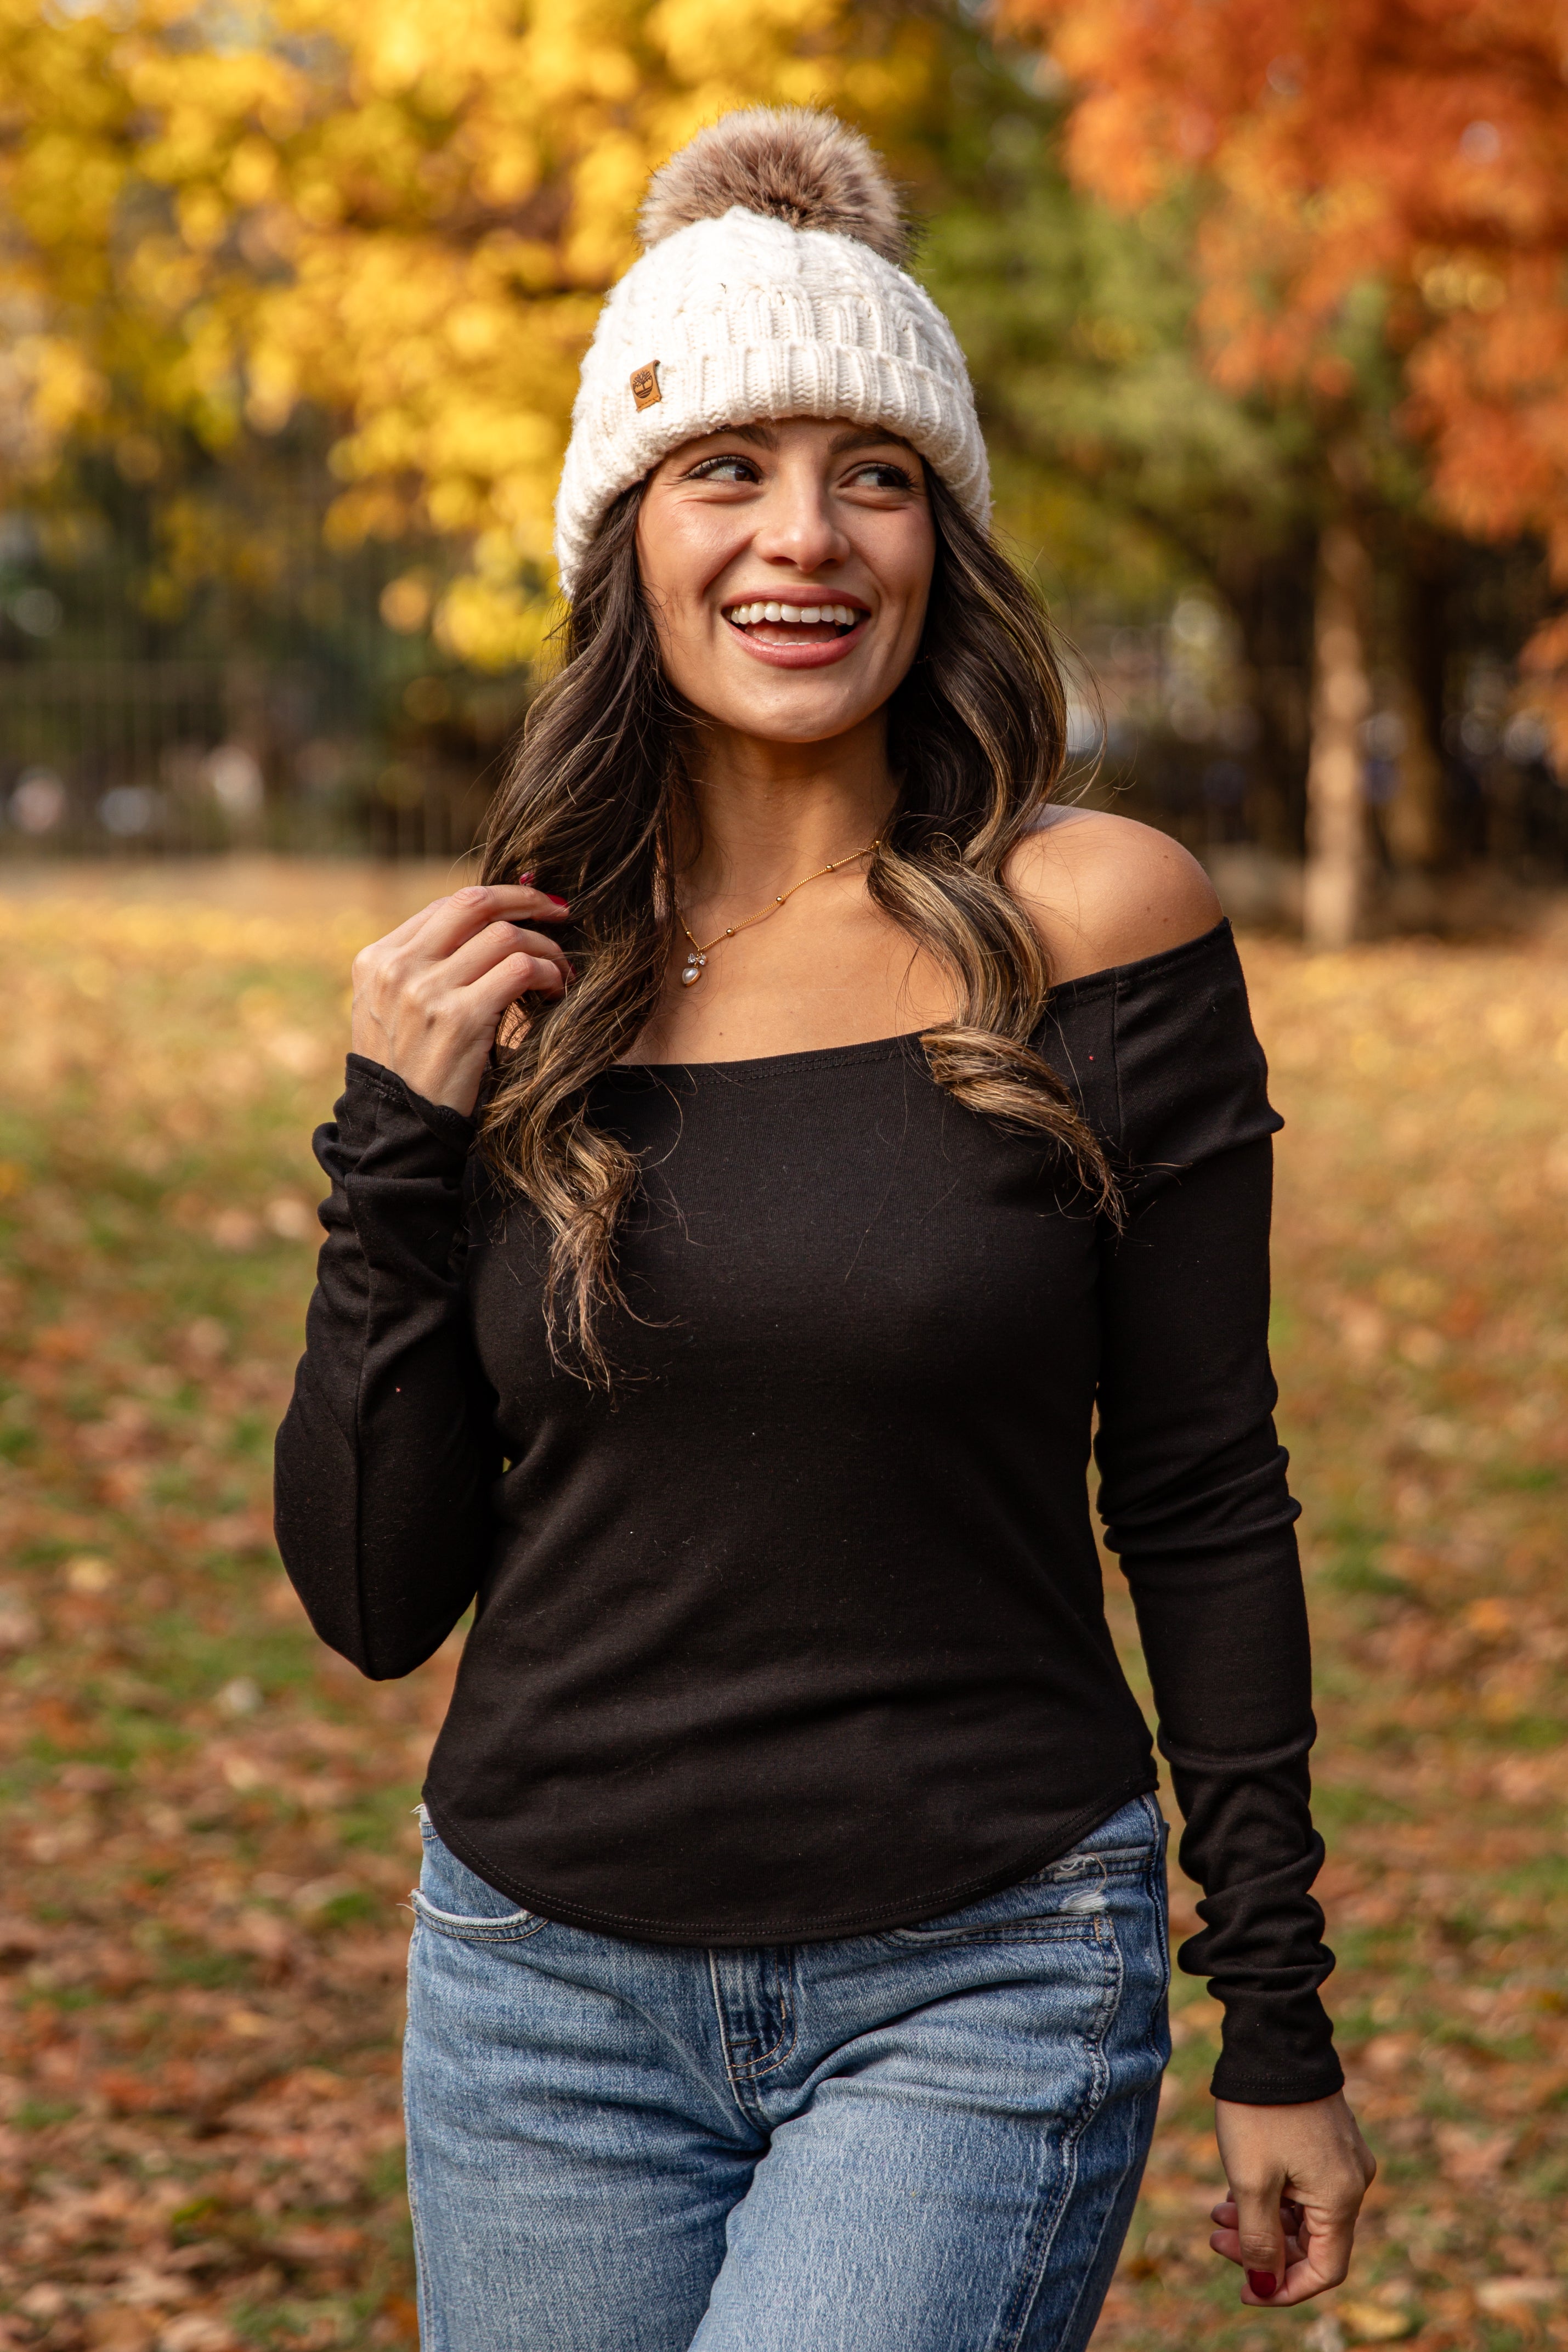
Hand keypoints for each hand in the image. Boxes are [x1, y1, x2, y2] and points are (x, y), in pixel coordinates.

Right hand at [350, 881, 570, 1115]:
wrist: (400, 1130)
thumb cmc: (409, 1072)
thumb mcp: (392, 1011)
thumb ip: (421, 969)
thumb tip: (483, 928)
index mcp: (377, 959)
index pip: (446, 906)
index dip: (496, 900)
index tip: (529, 909)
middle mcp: (397, 967)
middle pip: (475, 903)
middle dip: (526, 900)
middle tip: (559, 912)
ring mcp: (426, 990)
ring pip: (505, 935)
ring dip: (545, 946)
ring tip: (560, 969)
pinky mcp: (461, 1018)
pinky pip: (521, 968)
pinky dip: (548, 971)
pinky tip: (555, 988)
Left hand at [1211, 2091, 1375, 2306]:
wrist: (1271, 2038)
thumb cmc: (1260, 2112)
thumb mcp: (1250, 2181)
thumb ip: (1258, 2241)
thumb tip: (1266, 2285)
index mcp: (1341, 2198)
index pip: (1325, 2270)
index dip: (1285, 2288)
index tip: (1246, 2290)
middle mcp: (1352, 2181)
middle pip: (1312, 2243)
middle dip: (1263, 2249)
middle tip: (1216, 2240)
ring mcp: (1343, 2158)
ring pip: (1303, 2213)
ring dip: (1262, 2221)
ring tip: (1217, 2214)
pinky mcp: (1328, 2139)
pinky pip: (1304, 2186)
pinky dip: (1272, 2196)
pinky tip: (1236, 2189)